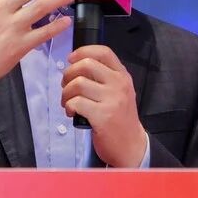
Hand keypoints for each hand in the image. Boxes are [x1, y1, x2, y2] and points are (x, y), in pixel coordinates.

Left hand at [61, 45, 144, 167]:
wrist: (131, 146)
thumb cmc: (120, 118)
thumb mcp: (118, 92)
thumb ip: (104, 78)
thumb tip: (76, 66)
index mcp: (122, 76)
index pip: (103, 52)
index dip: (82, 51)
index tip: (71, 59)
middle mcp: (119, 85)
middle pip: (86, 65)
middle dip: (68, 74)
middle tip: (66, 86)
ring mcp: (112, 100)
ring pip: (78, 84)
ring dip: (65, 93)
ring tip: (68, 103)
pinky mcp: (103, 116)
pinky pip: (75, 103)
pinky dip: (68, 107)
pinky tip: (71, 113)